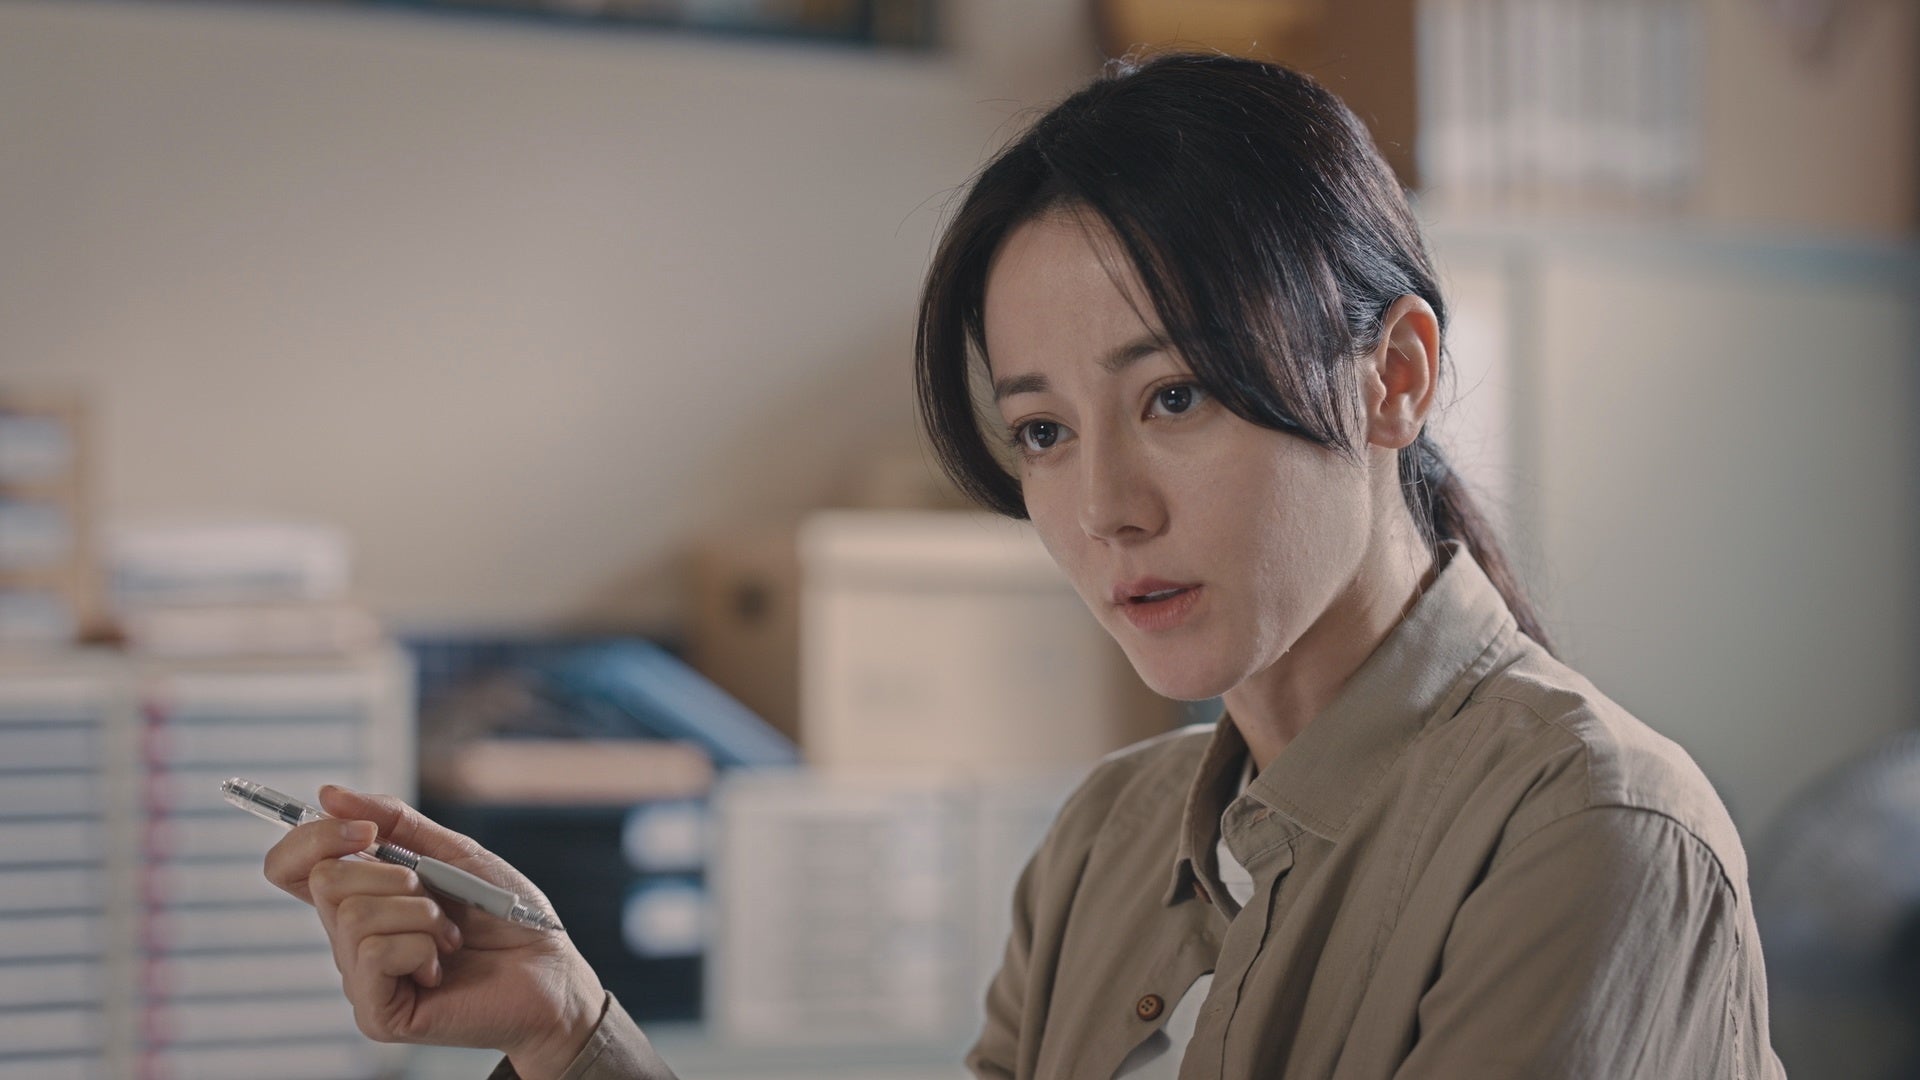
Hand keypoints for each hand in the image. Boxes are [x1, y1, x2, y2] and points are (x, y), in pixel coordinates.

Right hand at [263, 785, 603, 1078]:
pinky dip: (420, 945)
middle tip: (434, 896)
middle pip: (322, 880)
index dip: (312, 837)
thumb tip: (328, 794)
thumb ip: (393, 822)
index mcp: (361, 897)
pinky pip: (373, 954)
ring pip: (353, 915)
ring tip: (449, 935)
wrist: (550, 969)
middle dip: (390, 873)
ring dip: (419, 913)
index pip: (291, 866)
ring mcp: (360, 979)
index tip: (364, 829)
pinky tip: (443, 965)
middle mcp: (350, 939)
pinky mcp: (378, 1013)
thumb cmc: (505, 914)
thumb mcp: (453, 852)